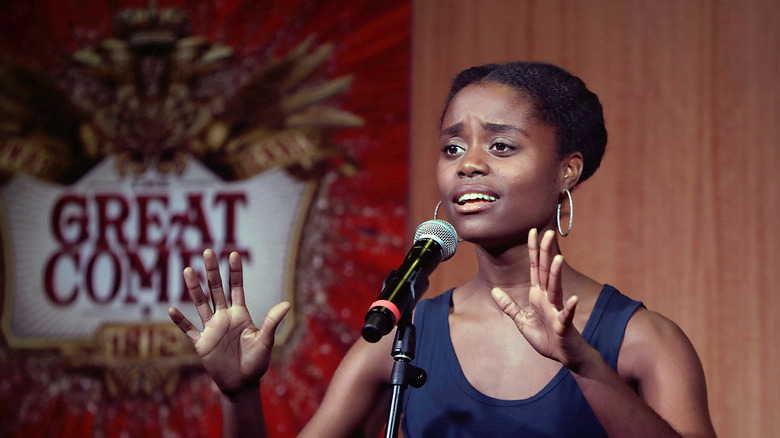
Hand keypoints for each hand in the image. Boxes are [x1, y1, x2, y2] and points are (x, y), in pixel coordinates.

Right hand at [168, 249, 290, 394]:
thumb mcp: (265, 341)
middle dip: (212, 271)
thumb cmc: (256, 363)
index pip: (236, 287)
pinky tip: (172, 309)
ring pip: (200, 304)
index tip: (233, 253)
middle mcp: (224, 317)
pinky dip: (180, 321)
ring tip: (188, 270)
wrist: (242, 384)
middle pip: (216, 289)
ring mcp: (211, 329)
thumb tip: (288, 304)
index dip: (235, 271)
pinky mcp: (202, 344)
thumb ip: (272, 322)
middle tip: (207, 251)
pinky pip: (189, 330)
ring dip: (194, 288)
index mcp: (240, 314)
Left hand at [490, 229, 587, 369]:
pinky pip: (566, 315)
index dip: (533, 251)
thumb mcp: (522, 322)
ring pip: (556, 289)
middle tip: (548, 233)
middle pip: (546, 272)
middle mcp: (549, 299)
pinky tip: (572, 299)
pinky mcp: (564, 326)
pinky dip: (569, 308)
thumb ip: (509, 306)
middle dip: (546, 253)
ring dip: (556, 275)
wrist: (565, 357)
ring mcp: (557, 310)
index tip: (532, 232)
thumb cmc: (547, 338)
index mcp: (538, 296)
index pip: (534, 268)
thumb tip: (494, 291)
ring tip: (557, 259)